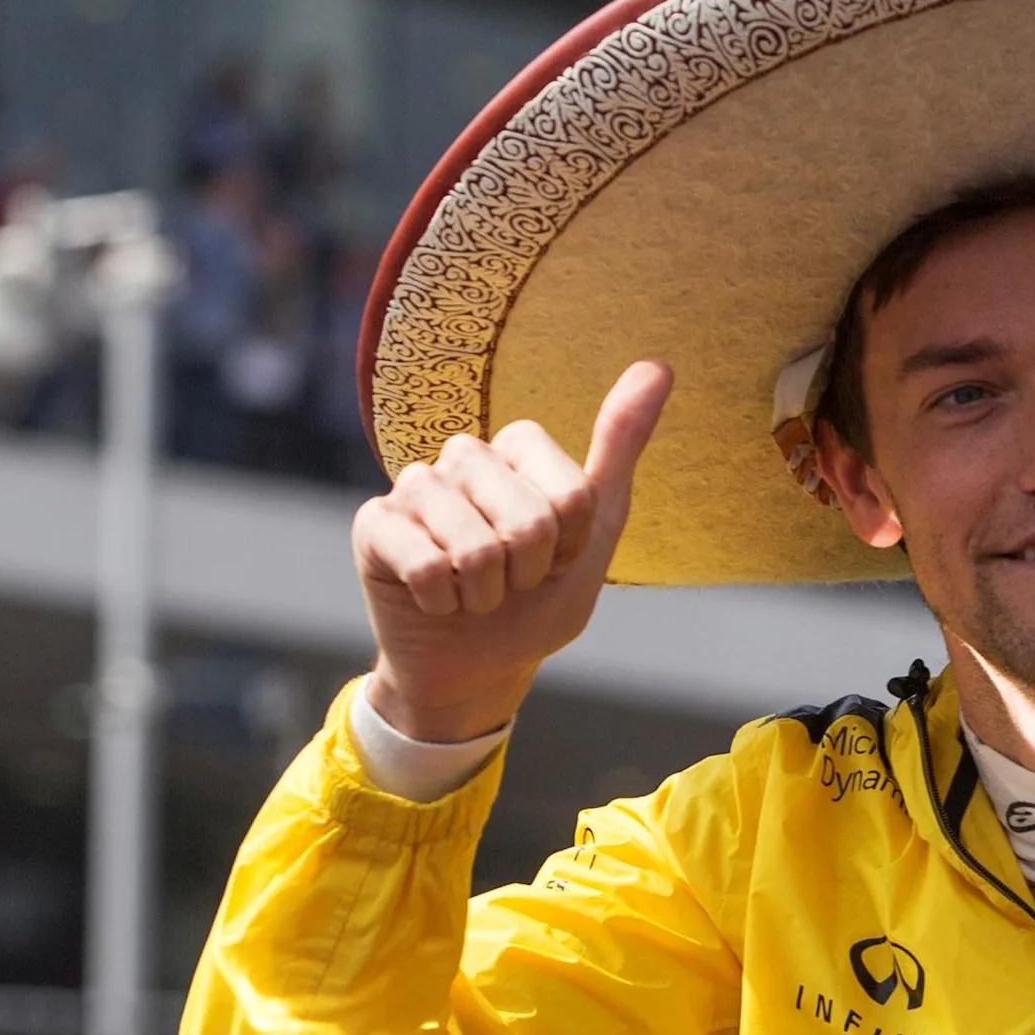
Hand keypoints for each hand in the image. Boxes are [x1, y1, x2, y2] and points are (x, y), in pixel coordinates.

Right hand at [354, 360, 672, 740]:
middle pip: (528, 520)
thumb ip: (620, 447)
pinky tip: (435, 600)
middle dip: (529, 573)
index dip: (570, 546)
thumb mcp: (595, 533)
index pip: (572, 496)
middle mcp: (463, 456)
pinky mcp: (374, 526)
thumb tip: (660, 365)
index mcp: (517, 449)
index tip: (555, 559)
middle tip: (511, 582)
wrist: (477, 668)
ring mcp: (413, 487)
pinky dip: (443, 603)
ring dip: (486, 594)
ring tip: (475, 594)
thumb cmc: (538, 601)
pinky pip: (426, 567)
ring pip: (474, 547)